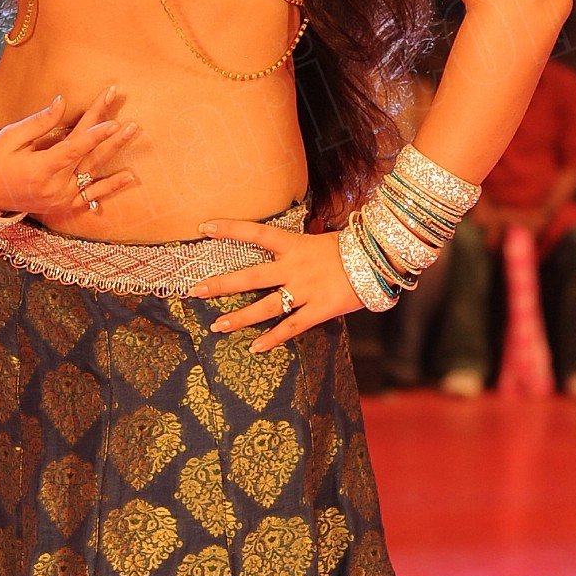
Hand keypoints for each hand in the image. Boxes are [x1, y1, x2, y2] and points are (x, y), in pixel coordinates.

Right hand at [0, 88, 138, 218]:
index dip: (93, 135)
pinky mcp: (64, 204)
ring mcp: (62, 198)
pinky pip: (92, 196)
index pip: (73, 149)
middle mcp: (54, 186)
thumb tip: (62, 101)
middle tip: (129, 123)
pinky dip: (110, 187)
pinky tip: (129, 176)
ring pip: (93, 172)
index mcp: (40, 169)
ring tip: (131, 133)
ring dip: (114, 153)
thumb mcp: (10, 137)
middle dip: (110, 137)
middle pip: (88, 157)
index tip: (112, 122)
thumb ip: (39, 122)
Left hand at [186, 222, 361, 343]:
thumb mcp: (320, 238)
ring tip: (216, 326)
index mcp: (295, 245)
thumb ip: (297, 244)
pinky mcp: (319, 310)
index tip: (203, 228)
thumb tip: (277, 241)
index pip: (256, 233)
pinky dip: (273, 339)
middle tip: (195, 290)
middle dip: (221, 284)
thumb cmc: (349, 249)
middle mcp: (295, 268)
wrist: (380, 260)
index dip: (229, 229)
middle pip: (251, 277)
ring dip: (239, 318)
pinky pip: (292, 327)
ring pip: (266, 307)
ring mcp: (306, 290)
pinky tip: (254, 348)